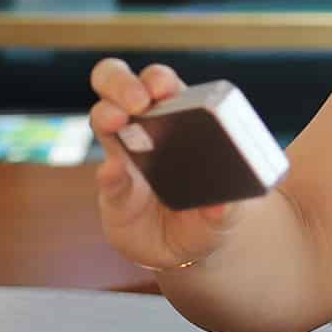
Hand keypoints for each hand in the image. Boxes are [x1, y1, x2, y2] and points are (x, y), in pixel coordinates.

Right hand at [88, 57, 237, 272]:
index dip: (159, 79)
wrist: (189, 251)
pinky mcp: (113, 193)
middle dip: (122, 83)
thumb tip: (222, 206)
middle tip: (139, 100)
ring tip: (117, 119)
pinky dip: (109, 173)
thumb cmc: (211, 212)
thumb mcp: (228, 210)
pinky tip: (115, 171)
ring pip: (103, 120)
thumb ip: (227, 208)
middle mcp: (147, 132)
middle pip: (120, 87)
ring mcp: (125, 159)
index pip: (162, 86)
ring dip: (106, 114)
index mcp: (181, 120)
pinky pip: (106, 177)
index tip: (165, 87)